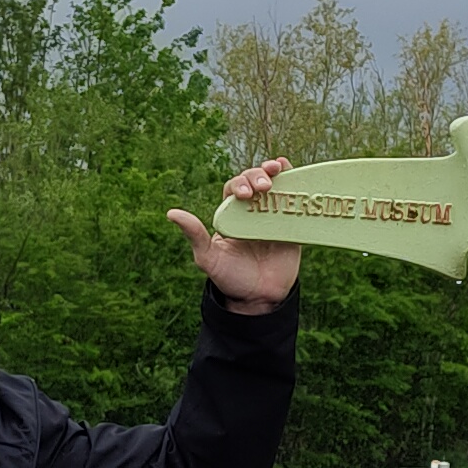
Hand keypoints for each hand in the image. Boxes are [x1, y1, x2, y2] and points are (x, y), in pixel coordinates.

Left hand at [167, 159, 300, 312]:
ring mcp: (273, 217)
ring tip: (277, 168)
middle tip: (263, 186)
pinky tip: (294, 172)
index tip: (244, 194)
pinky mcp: (291, 226)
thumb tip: (172, 213)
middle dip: (257, 176)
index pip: (234, 189)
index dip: (239, 184)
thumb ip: (194, 235)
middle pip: (254, 182)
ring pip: (274, 186)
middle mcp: (252, 212)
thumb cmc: (231, 278)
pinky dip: (295, 183)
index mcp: (231, 215)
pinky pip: (294, 202)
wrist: (259, 299)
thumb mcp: (208, 258)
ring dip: (275, 172)